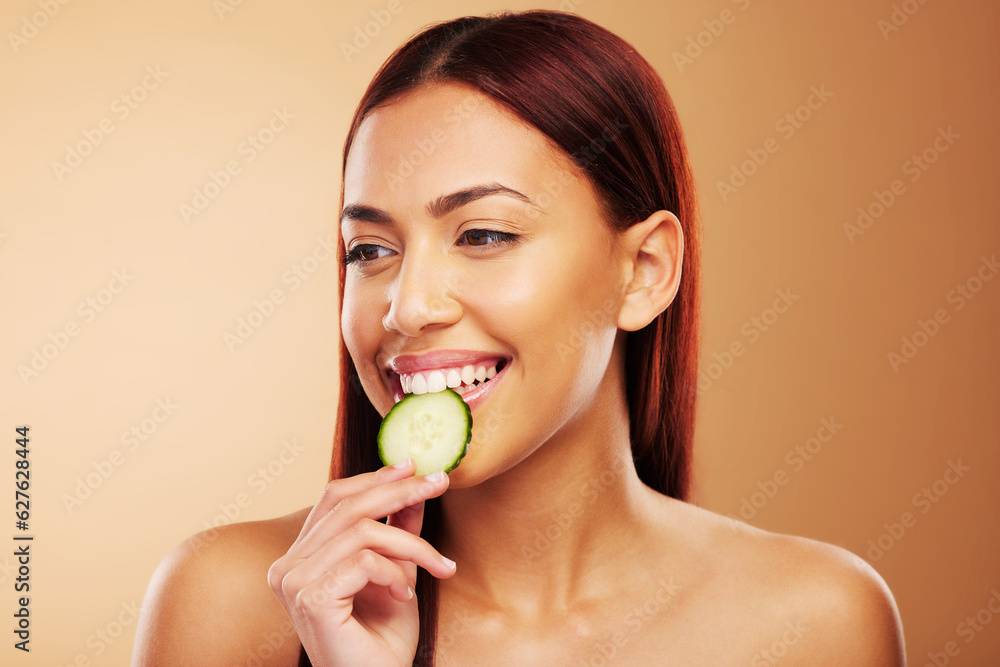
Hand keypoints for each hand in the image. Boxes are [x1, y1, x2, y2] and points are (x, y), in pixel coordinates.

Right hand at [267, 459, 456, 666]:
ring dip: (411, 545)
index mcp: (300, 557)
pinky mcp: (309, 599)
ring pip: (362, 532)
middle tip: (440, 482)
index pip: (334, 498)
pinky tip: (405, 594)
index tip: (413, 466)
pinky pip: (363, 561)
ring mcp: (293, 582)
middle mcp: (287, 566)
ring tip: (438, 565)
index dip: (374, 478)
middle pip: (348, 506)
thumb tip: (414, 485)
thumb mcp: (397, 572)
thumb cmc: (381, 641)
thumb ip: (398, 530)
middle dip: (400, 491)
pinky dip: (394, 572)